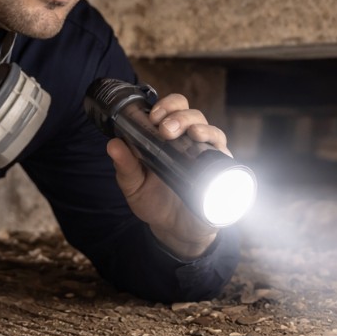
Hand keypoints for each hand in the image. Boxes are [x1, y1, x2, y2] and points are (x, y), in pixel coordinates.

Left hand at [106, 93, 231, 258]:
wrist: (175, 230)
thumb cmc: (154, 202)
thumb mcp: (134, 186)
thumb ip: (125, 166)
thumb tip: (113, 144)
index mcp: (168, 138)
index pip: (172, 109)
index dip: (166, 106)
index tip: (153, 117)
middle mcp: (189, 141)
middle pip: (192, 114)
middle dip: (179, 116)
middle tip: (165, 130)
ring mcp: (206, 155)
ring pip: (210, 129)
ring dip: (199, 126)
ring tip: (190, 133)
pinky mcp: (220, 171)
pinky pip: (223, 152)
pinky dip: (217, 144)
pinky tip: (207, 145)